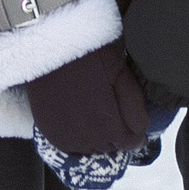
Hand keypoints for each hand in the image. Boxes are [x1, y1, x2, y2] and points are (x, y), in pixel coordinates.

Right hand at [26, 42, 147, 156]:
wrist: (49, 41)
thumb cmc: (91, 51)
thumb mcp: (122, 72)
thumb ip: (134, 107)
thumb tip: (140, 134)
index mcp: (110, 126)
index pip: (132, 144)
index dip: (137, 132)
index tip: (134, 119)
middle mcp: (88, 139)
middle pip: (111, 146)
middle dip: (116, 133)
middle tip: (113, 108)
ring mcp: (66, 137)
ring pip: (90, 147)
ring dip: (96, 136)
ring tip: (95, 111)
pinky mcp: (48, 131)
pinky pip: (68, 144)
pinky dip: (76, 135)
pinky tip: (78, 116)